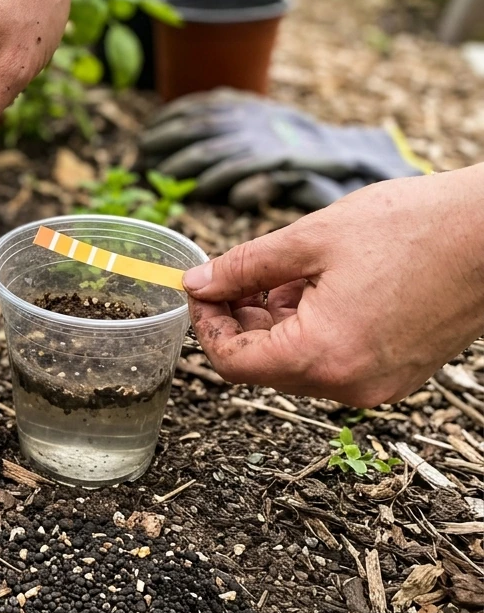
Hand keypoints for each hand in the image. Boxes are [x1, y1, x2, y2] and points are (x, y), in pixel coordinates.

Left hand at [184, 166, 483, 406]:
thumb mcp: (310, 239)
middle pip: (264, 366)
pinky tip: (320, 284)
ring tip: (287, 272)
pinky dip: (313, 328)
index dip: (208, 324)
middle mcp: (350, 385)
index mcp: (323, 356)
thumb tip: (198, 283)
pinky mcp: (399, 373)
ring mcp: (379, 385)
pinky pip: (334, 359)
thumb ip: (244, 267)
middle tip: (238, 273)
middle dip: (241, 320)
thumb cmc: (414, 228)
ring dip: (277, 321)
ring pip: (298, 362)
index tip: (203, 288)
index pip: (233, 362)